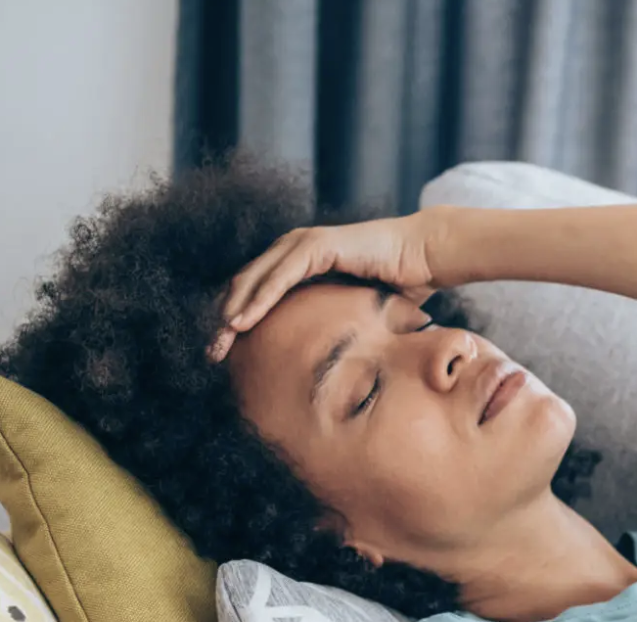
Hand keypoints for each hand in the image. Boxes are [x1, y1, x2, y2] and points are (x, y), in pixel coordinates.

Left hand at [209, 210, 444, 361]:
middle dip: (224, 321)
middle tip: (210, 355)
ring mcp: (303, 243)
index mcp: (298, 263)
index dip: (235, 321)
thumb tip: (322, 362)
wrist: (426, 257)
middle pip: (245, 285)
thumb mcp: (351, 311)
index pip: (255, 291)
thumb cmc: (398, 285)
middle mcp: (294, 249)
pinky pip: (279, 276)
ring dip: (233, 312)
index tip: (223, 355)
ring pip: (254, 280)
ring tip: (219, 343)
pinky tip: (241, 323)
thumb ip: (329, 325)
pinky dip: (258, 299)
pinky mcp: (317, 245)